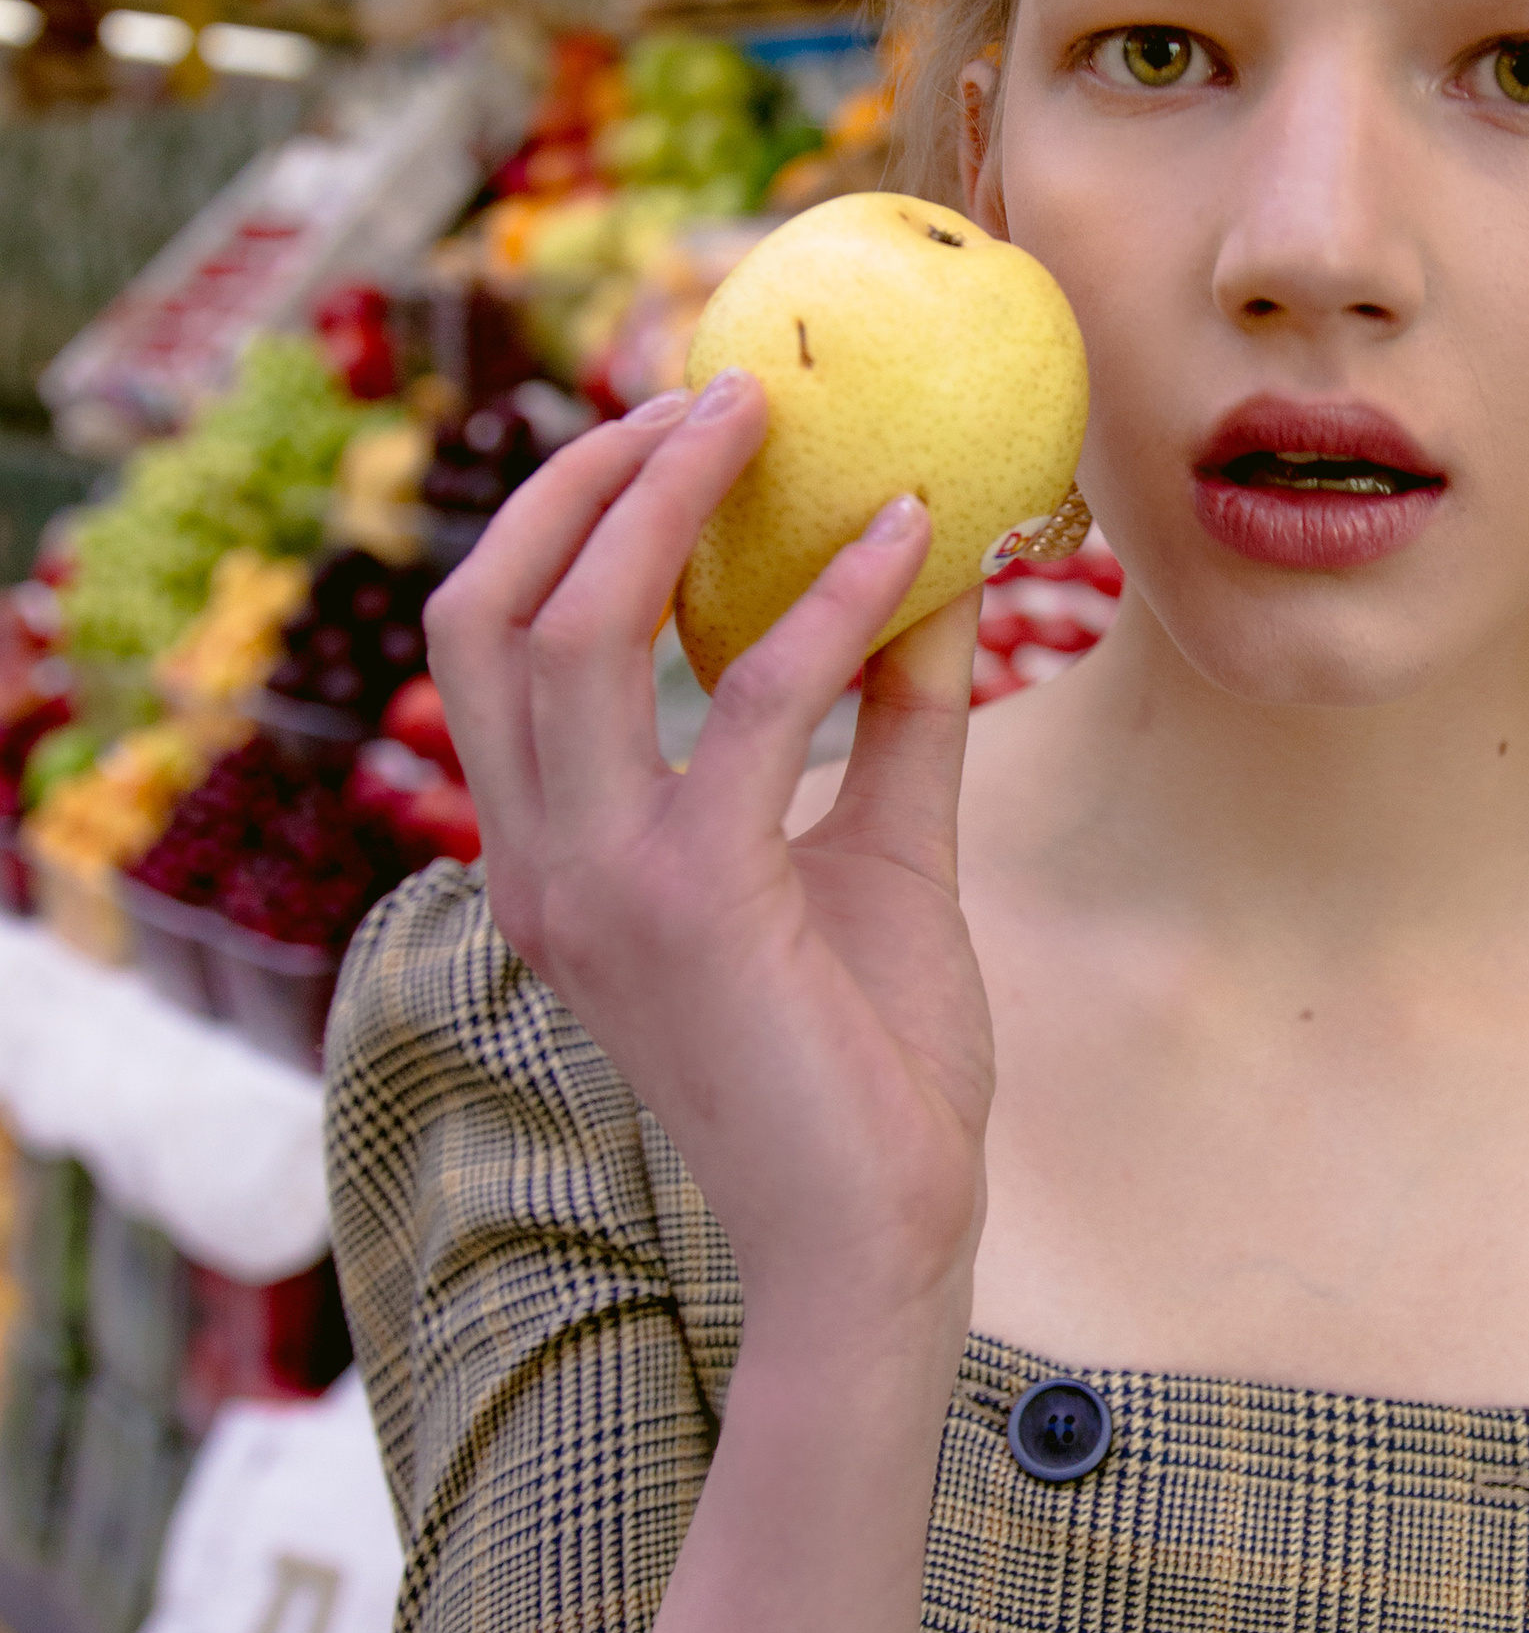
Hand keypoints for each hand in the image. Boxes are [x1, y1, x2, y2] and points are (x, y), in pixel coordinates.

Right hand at [422, 371, 992, 1343]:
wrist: (884, 1235)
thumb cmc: (871, 1063)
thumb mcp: (882, 855)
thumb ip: (892, 724)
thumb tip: (935, 584)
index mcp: (557, 858)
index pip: (505, 647)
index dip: (568, 517)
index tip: (678, 431)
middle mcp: (538, 864)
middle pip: (489, 610)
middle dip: (582, 479)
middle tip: (712, 397)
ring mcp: (592, 886)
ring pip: (568, 627)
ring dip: (666, 498)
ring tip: (769, 417)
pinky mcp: (688, 904)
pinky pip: (751, 699)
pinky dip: (832, 603)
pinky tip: (915, 540)